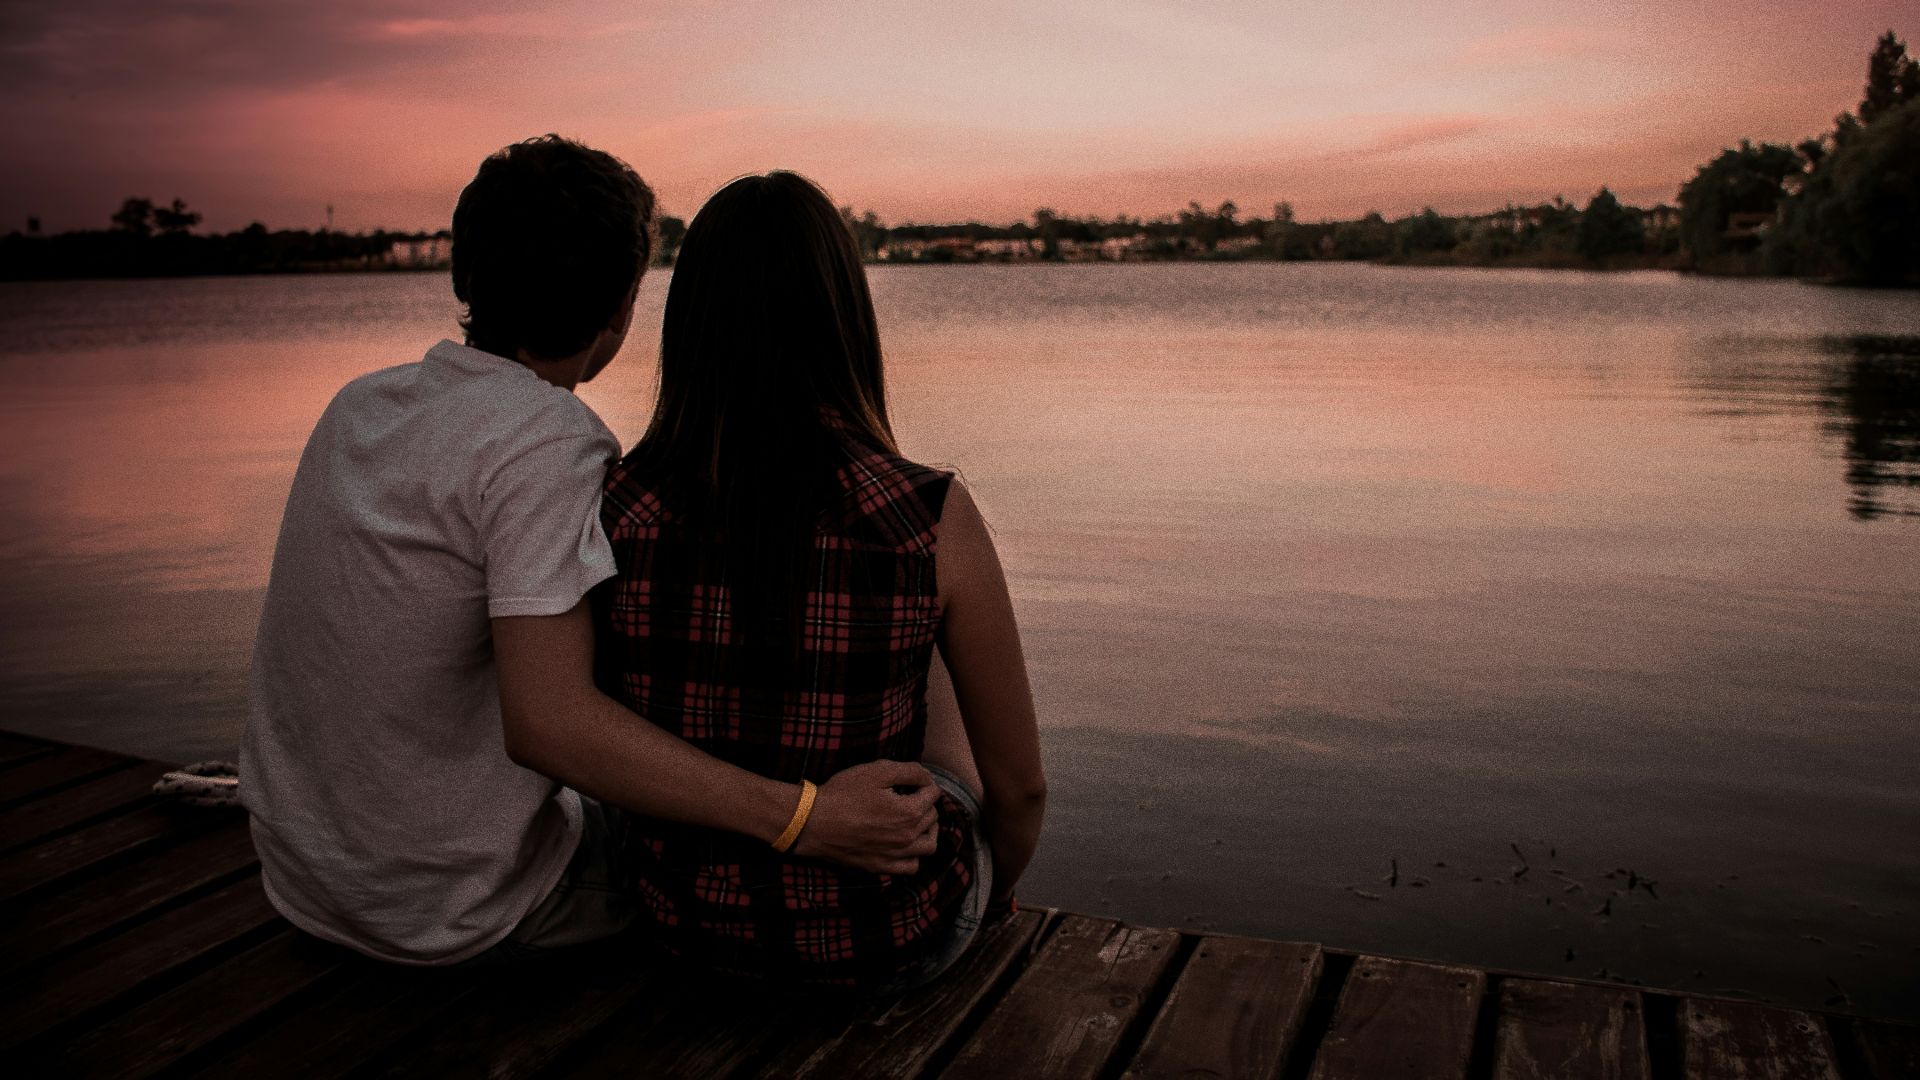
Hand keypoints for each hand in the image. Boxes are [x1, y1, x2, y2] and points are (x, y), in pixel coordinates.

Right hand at [790, 760, 940, 874]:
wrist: (813, 822)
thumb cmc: (843, 793)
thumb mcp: (877, 771)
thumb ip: (910, 771)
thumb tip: (927, 777)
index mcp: (909, 813)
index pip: (933, 794)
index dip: (924, 783)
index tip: (912, 780)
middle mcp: (907, 838)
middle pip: (932, 818)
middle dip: (925, 803)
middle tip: (909, 795)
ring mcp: (894, 856)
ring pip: (928, 846)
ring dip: (928, 830)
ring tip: (916, 820)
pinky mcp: (880, 866)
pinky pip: (910, 867)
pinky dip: (914, 855)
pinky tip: (904, 844)